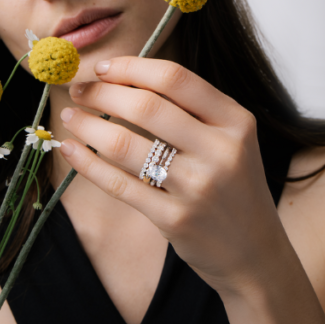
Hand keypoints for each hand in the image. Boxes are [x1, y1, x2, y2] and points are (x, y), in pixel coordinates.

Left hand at [58, 56, 286, 295]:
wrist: (255, 255)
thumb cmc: (233, 190)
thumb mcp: (233, 142)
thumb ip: (193, 112)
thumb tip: (125, 80)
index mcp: (236, 122)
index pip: (175, 79)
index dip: (131, 68)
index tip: (103, 68)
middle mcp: (220, 151)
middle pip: (146, 107)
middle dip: (102, 93)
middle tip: (79, 90)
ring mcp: (197, 187)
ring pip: (125, 146)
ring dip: (88, 126)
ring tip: (70, 117)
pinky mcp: (175, 219)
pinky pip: (120, 184)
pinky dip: (88, 164)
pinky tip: (71, 150)